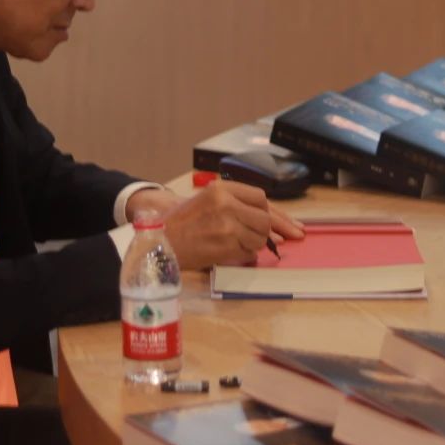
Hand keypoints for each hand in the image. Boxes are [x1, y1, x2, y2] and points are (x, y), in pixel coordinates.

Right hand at [161, 181, 303, 269]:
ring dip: (255, 245)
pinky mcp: (225, 245)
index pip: (260, 197)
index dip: (273, 212)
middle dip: (266, 231)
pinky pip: (249, 252)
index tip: (286, 224)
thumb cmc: (181, 223)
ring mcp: (227, 224)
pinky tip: (232, 253)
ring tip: (238, 244)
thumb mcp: (207, 201)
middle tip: (267, 240)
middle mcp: (226, 203)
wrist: (158, 242)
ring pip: (259, 237)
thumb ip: (236, 205)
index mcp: (221, 189)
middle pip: (264, 218)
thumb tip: (274, 224)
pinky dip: (246, 255)